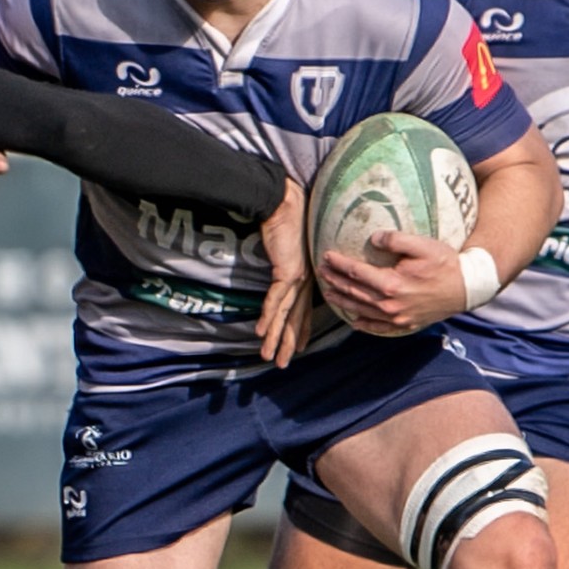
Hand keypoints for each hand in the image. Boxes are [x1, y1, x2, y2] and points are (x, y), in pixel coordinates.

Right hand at [255, 179, 313, 367]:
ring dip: (276, 338)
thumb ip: (287, 262)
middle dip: (288, 343)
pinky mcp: (287, 271)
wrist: (284, 204)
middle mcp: (305, 280)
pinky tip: (261, 332)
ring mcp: (298, 277)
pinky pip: (275, 299)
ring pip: (285, 314)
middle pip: (296, 319)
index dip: (301, 331)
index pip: (305, 310)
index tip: (299, 348)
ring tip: (269, 357)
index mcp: (307, 276)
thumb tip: (281, 268)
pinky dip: (268, 316)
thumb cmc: (287, 220)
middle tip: (282, 364)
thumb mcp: (288, 247)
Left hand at [318, 230, 465, 335]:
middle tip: (321, 273)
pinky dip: (365, 325)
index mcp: (391, 284)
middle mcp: (390, 304)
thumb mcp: (423, 245)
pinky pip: (379, 328)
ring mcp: (397, 317)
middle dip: (335, 282)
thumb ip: (396, 240)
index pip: (356, 273)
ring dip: (343, 302)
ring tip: (329, 294)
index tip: (326, 256)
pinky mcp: (406, 324)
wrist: (467, 288)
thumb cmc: (445, 263)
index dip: (339, 264)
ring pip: (362, 311)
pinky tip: (354, 322)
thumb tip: (372, 238)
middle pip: (355, 293)